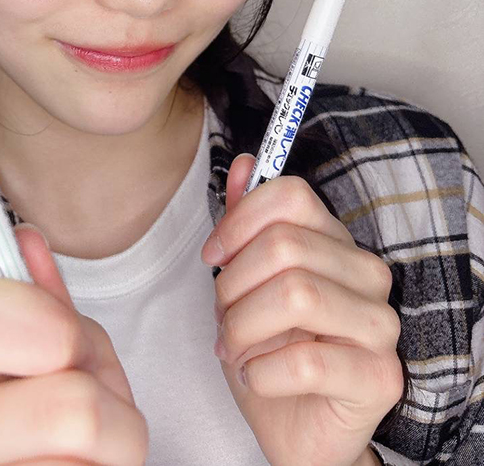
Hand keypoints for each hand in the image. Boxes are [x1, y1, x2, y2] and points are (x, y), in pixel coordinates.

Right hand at [0, 225, 148, 464]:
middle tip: (91, 408)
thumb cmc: (43, 422)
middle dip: (107, 398)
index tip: (62, 338)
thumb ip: (41, 302)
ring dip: (118, 441)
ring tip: (87, 450)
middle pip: (69, 407)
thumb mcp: (47, 351)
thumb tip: (25, 238)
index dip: (37, 316)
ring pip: (98, 449)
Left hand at [201, 154, 402, 465]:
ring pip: (296, 295)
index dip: (240, 220)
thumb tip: (243, 164)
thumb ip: (246, 224)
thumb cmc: (269, 350)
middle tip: (222, 317)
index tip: (213, 254)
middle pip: (284, 246)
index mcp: (336, 242)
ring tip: (234, 348)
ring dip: (243, 326)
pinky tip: (257, 376)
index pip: (291, 196)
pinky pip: (306, 360)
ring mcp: (381, 326)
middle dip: (233, 284)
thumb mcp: (243, 282)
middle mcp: (367, 275)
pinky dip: (262, 370)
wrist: (292, 428)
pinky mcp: (379, 378)